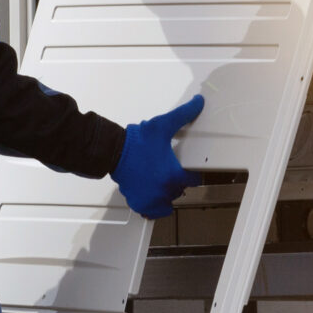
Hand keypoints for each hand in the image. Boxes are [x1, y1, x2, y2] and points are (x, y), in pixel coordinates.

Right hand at [113, 95, 203, 218]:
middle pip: (179, 190)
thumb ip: (183, 114)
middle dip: (176, 181)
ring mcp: (151, 199)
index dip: (192, 173)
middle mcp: (164, 191)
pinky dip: (153, 203)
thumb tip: (198, 102)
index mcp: (173, 176)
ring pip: (167, 201)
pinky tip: (151, 192)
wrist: (113, 151)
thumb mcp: (162, 126)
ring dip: (166, 193)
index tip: (188, 169)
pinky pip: (152, 210)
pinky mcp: (139, 203)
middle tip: (169, 170)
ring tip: (160, 181)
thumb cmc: (137, 141)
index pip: (194, 180)